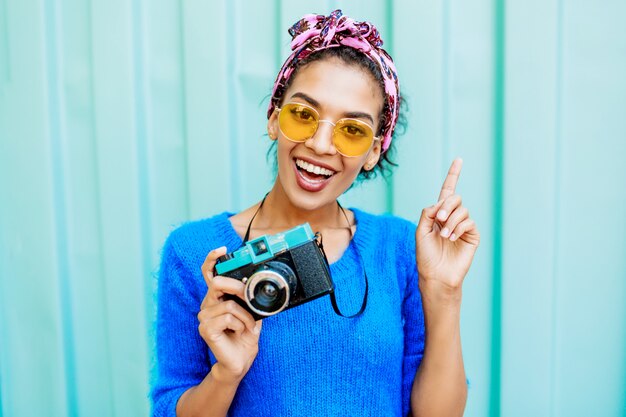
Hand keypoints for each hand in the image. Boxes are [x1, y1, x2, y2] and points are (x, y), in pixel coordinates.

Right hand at [198, 247, 261, 382]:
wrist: (241, 360)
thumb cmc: (245, 336)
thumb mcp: (252, 313)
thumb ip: (249, 298)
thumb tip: (256, 285)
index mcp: (217, 298)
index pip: (209, 274)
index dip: (212, 259)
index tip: (222, 250)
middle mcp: (208, 305)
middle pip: (217, 283)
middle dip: (238, 289)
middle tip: (249, 299)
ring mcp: (204, 317)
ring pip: (230, 304)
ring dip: (246, 317)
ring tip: (247, 327)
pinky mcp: (205, 329)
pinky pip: (228, 317)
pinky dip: (240, 324)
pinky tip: (239, 332)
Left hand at [415, 158, 479, 292]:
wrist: (436, 275)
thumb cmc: (426, 255)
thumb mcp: (421, 231)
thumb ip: (428, 213)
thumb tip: (440, 203)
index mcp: (439, 214)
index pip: (447, 191)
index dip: (453, 175)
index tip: (459, 159)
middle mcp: (452, 217)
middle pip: (455, 198)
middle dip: (447, 205)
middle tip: (439, 218)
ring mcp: (463, 226)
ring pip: (462, 210)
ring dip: (451, 221)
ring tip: (444, 235)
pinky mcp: (472, 236)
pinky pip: (469, 222)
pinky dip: (458, 228)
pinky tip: (451, 238)